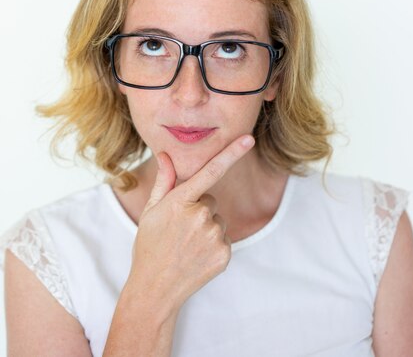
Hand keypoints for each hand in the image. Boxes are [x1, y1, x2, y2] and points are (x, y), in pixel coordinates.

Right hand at [128, 134, 254, 311]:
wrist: (155, 288)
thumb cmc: (150, 245)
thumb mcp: (151, 210)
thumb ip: (164, 181)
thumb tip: (166, 155)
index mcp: (180, 201)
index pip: (210, 170)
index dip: (232, 153)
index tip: (249, 138)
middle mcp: (200, 216)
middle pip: (210, 200)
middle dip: (198, 209)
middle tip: (179, 228)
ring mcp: (214, 236)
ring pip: (217, 220)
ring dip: (206, 227)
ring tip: (186, 244)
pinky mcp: (224, 254)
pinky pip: (224, 238)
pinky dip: (213, 245)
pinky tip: (196, 255)